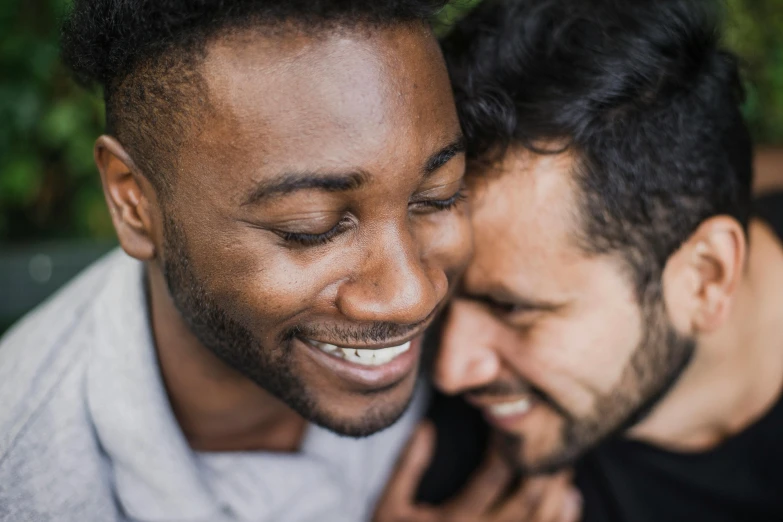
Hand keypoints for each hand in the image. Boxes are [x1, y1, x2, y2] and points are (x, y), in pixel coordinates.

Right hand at [374, 423, 581, 521]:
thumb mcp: (391, 506)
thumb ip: (409, 466)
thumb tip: (427, 425)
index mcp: (451, 521)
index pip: (490, 477)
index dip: (507, 447)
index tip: (514, 423)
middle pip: (525, 501)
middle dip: (543, 468)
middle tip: (554, 439)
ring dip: (558, 493)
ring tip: (565, 464)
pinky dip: (562, 520)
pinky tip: (570, 499)